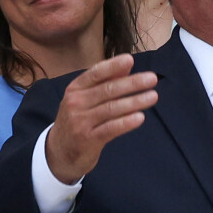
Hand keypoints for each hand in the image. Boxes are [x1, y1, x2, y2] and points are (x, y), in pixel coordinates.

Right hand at [45, 54, 157, 183]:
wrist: (59, 152)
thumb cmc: (78, 118)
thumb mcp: (86, 97)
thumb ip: (106, 81)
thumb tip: (127, 64)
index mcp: (76, 88)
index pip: (95, 73)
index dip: (113, 66)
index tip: (130, 59)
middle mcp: (75, 102)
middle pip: (107, 90)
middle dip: (132, 83)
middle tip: (152, 78)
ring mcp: (80, 122)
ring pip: (111, 109)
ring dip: (134, 102)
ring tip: (153, 96)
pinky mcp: (87, 140)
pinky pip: (110, 129)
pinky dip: (126, 123)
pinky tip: (140, 118)